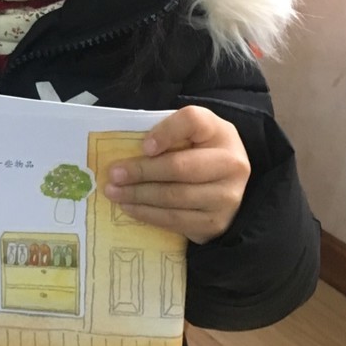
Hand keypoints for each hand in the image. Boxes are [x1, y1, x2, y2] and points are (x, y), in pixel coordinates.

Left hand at [104, 105, 250, 243]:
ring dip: (139, 196)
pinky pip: (175, 220)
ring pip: (175, 197)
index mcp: (220, 132)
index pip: (193, 122)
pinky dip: (148, 214)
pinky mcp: (215, 223)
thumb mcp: (188, 133)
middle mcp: (231, 164)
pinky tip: (130, 208)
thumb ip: (166, 134)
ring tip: (114, 193)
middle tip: (113, 175)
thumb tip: (134, 153)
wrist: (225, 185)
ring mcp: (226, 197)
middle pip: (180, 167)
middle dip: (142, 172)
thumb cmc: (197, 152)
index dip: (166, 132)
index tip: (143, 147)